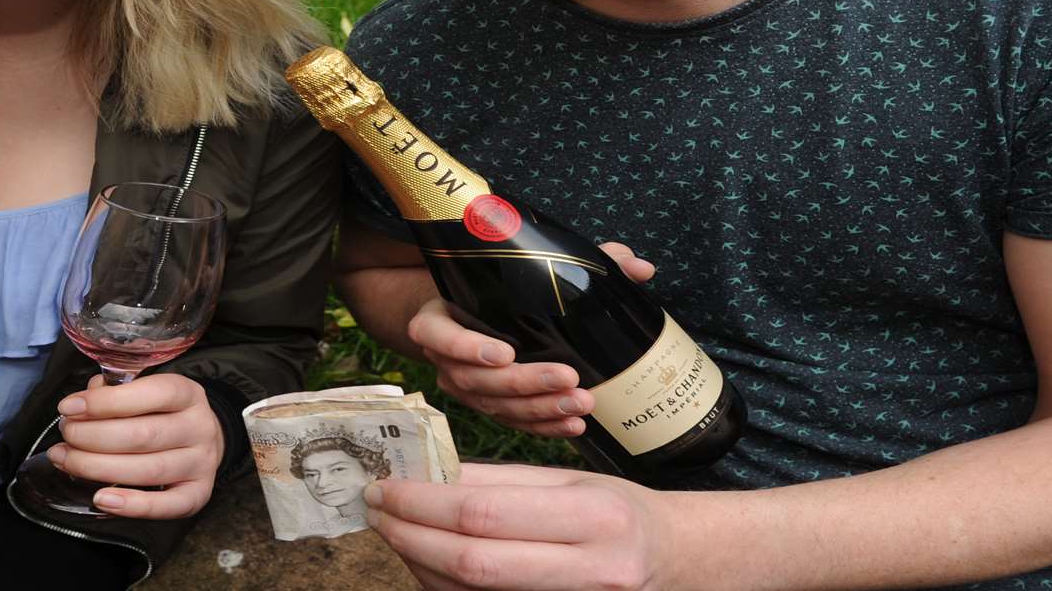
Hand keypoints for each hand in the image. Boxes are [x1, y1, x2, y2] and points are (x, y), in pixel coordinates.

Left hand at [49, 373, 224, 519]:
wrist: (202, 440)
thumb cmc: (162, 413)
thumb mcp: (145, 390)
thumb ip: (114, 392)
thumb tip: (80, 406)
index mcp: (187, 393)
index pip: (151, 394)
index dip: (105, 402)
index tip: (68, 408)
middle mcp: (199, 427)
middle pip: (142, 435)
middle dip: (92, 436)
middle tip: (65, 435)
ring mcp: (201, 463)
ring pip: (147, 470)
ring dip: (97, 468)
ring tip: (65, 460)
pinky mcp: (198, 494)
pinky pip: (165, 506)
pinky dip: (131, 506)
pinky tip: (100, 499)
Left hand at [364, 462, 683, 590]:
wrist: (676, 563)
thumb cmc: (619, 513)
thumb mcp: (572, 482)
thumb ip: (501, 480)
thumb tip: (427, 473)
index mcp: (593, 516)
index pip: (486, 512)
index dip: (424, 502)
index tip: (385, 486)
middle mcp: (591, 571)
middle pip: (474, 563)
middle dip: (411, 535)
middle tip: (375, 511)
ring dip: (419, 564)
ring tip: (394, 531)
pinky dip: (445, 588)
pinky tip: (425, 562)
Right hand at [409, 242, 653, 436]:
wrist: (478, 309)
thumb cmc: (504, 283)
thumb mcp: (530, 264)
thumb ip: (583, 261)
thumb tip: (640, 268)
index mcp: (439, 317)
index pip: (436, 336)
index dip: (466, 347)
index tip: (506, 351)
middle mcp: (445, 358)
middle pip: (476, 380)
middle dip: (526, 383)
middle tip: (568, 378)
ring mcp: (465, 386)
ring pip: (496, 407)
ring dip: (539, 410)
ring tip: (581, 404)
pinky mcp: (487, 406)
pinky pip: (512, 423)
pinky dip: (542, 427)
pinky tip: (573, 425)